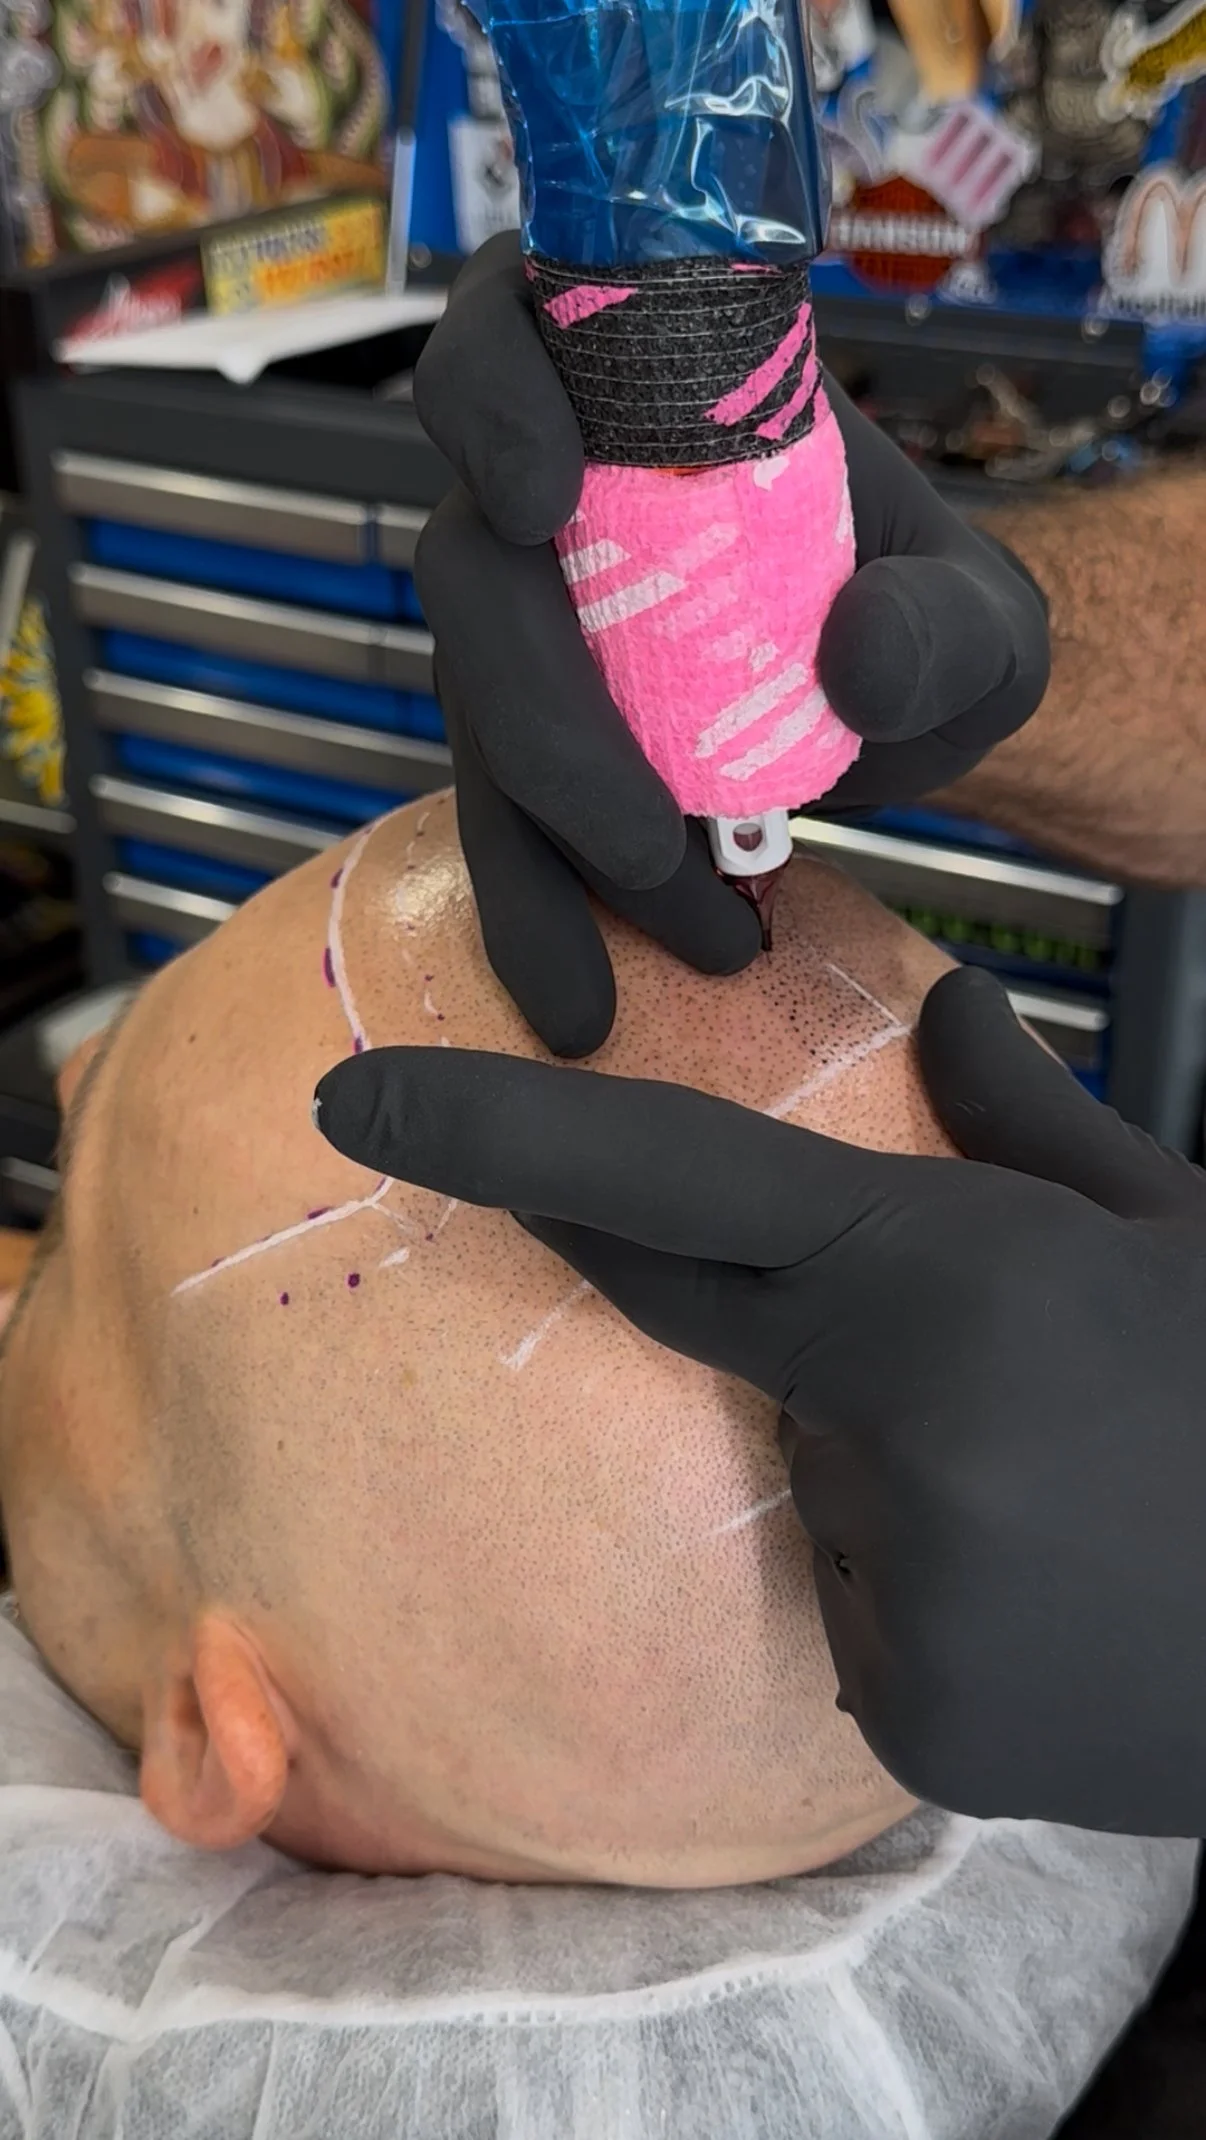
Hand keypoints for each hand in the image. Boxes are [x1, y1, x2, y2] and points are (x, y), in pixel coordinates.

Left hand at [315, 966, 1205, 1834]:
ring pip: (818, 1482)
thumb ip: (1026, 1122)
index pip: (670, 1184)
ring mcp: (896, 1593)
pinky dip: (933, 1576)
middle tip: (951, 1338)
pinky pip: (863, 1608)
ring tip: (1073, 1482)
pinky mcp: (913, 1724)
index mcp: (946, 1280)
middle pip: (738, 1334)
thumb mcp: (1177, 1227)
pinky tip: (1058, 1580)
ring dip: (903, 1458)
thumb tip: (933, 1017)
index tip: (357, 1100)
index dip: (502, 1132)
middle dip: (786, 1308)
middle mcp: (889, 1431)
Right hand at [414, 233, 1050, 1056]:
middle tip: (651, 840)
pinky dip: (540, 915)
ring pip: (477, 717)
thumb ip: (946, 622)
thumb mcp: (978, 619)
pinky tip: (584, 1004)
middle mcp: (549, 496)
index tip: (543, 499)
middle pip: (473, 568)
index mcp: (640, 388)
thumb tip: (855, 658)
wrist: (895, 707)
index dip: (494, 398)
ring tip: (696, 942)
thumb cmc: (925, 616)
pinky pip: (503, 821)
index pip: (512, 332)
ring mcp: (524, 625)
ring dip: (560, 846)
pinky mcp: (522, 740)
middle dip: (545, 715)